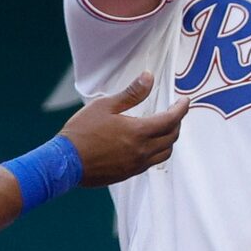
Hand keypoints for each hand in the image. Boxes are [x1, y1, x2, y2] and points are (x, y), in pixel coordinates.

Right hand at [59, 74, 188, 186]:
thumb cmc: (82, 131)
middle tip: (174, 112)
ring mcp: (136, 165)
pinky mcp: (129, 173)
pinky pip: (152, 162)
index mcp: (138, 132)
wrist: (65, 163)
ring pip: (165, 153)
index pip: (171, 120)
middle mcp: (142, 151)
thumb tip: (149, 77)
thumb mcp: (105, 105)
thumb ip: (131, 93)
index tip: (185, 101)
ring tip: (164, 128)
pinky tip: (148, 143)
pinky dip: (157, 151)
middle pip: (171, 137)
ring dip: (169, 139)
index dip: (181, 109)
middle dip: (177, 123)